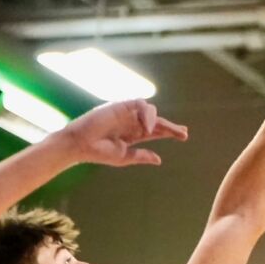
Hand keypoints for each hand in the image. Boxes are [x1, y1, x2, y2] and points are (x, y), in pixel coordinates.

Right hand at [60, 99, 187, 166]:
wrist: (81, 144)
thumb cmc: (99, 152)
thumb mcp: (124, 156)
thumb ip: (141, 156)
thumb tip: (159, 160)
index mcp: (134, 134)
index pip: (156, 131)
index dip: (170, 131)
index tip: (183, 135)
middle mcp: (132, 122)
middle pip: (157, 121)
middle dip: (170, 126)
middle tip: (183, 133)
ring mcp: (127, 113)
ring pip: (151, 111)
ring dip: (157, 121)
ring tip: (153, 132)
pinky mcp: (120, 106)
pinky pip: (140, 104)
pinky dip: (146, 114)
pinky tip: (147, 126)